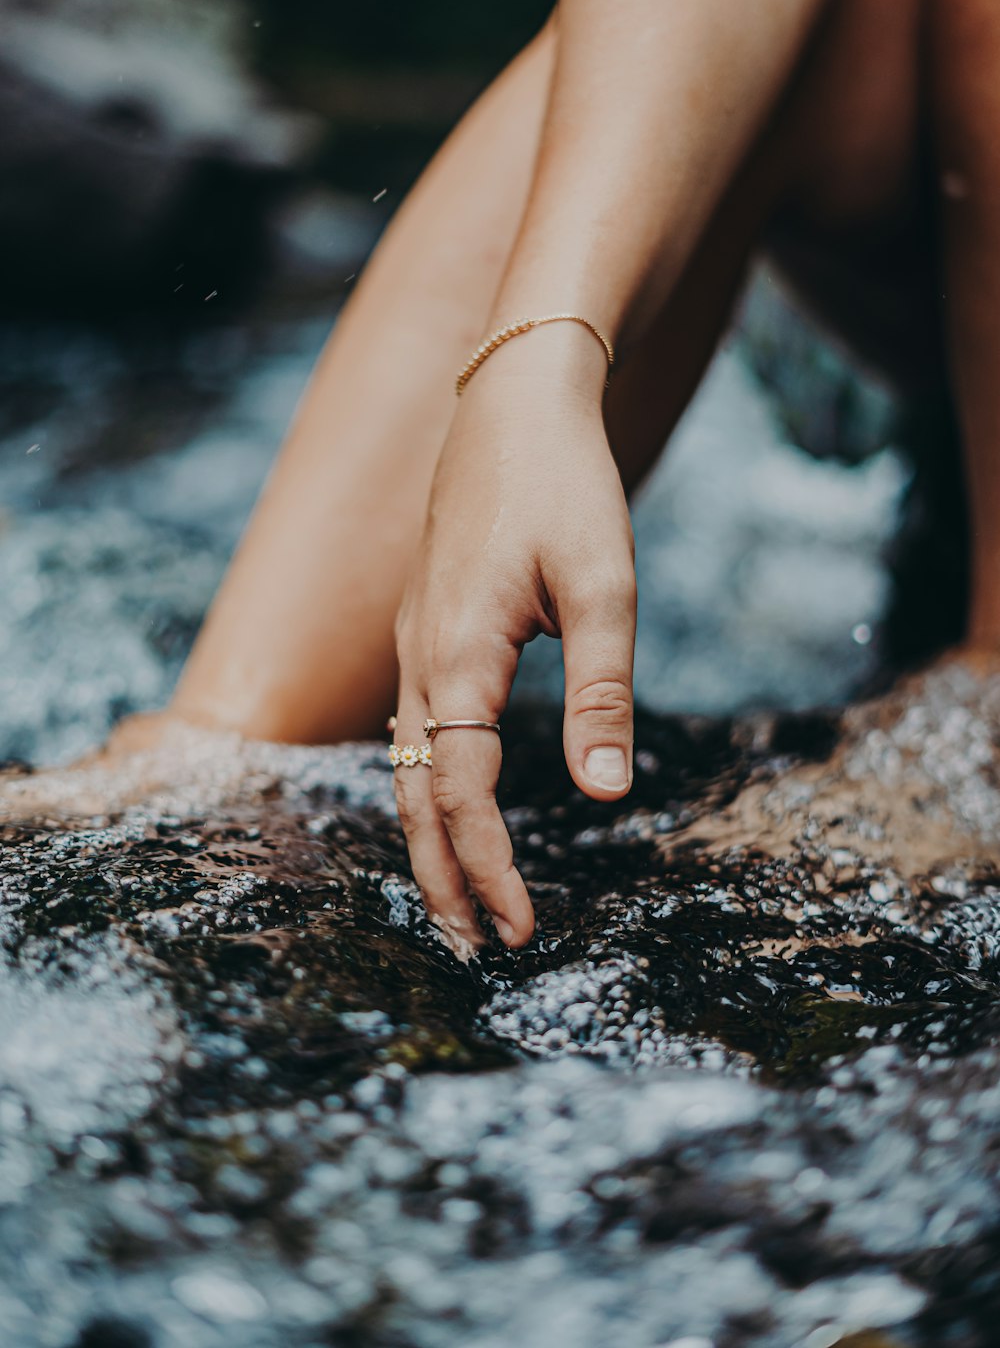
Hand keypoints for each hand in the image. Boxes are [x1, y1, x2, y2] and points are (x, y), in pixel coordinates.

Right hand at [392, 327, 636, 948]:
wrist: (513, 400)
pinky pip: (414, 728)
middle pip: (414, 794)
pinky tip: (453, 802)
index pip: (460, 793)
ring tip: (462, 899)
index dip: (488, 866)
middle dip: (444, 876)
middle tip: (479, 948)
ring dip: (432, 837)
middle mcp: (420, 659)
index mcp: (456, 657)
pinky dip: (430, 786)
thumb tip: (603, 794)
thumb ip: (600, 692)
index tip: (522, 929)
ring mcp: (416, 642)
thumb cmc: (563, 485)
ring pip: (406, 765)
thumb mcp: (602, 586)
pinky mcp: (428, 626)